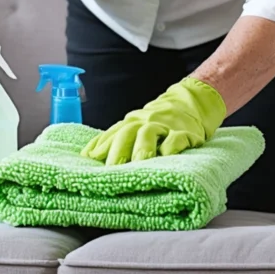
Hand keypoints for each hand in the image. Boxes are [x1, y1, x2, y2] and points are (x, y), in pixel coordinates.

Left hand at [81, 77, 226, 164]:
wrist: (188, 104)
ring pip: (150, 133)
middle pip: (127, 133)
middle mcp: (144, 122)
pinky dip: (171, 146)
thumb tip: (87, 155)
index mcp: (130, 123)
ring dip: (143, 146)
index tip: (89, 161)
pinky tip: (167, 155)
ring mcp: (164, 126)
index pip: (112, 134)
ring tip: (138, 162)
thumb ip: (112, 140)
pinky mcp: (184, 132)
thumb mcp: (133, 127)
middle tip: (112, 168)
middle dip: (118, 149)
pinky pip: (177, 138)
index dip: (101, 146)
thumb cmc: (155, 122)